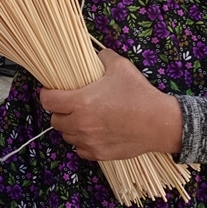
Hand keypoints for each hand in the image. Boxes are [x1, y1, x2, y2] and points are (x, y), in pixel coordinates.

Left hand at [39, 49, 181, 160]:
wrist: (160, 123)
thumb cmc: (140, 94)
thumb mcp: (121, 67)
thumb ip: (104, 57)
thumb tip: (97, 53)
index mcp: (80, 102)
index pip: (48, 101)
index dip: (46, 94)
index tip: (51, 91)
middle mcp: (80, 124)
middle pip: (55, 120)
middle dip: (59, 111)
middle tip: (70, 104)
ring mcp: (89, 141)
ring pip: (67, 136)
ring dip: (70, 127)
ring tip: (82, 118)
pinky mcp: (99, 154)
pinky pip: (80, 150)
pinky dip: (82, 142)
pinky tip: (92, 133)